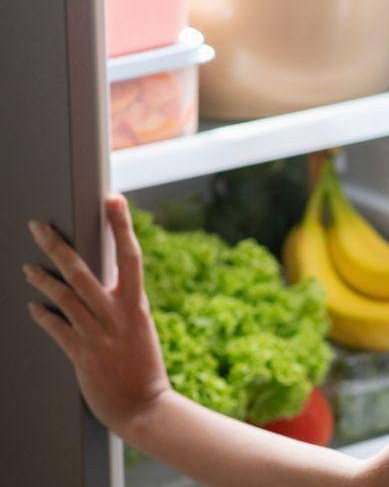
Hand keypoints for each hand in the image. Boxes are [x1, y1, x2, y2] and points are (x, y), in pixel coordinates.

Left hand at [24, 195, 170, 434]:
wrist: (143, 406)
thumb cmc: (142, 364)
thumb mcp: (140, 327)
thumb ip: (123, 304)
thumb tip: (105, 280)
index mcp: (136, 305)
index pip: (130, 256)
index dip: (122, 226)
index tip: (113, 199)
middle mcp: (116, 315)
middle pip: (82, 272)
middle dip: (56, 247)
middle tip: (38, 227)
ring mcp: (97, 335)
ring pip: (62, 297)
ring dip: (41, 279)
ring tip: (28, 268)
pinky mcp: (80, 355)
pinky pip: (55, 328)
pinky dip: (42, 314)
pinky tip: (33, 307)